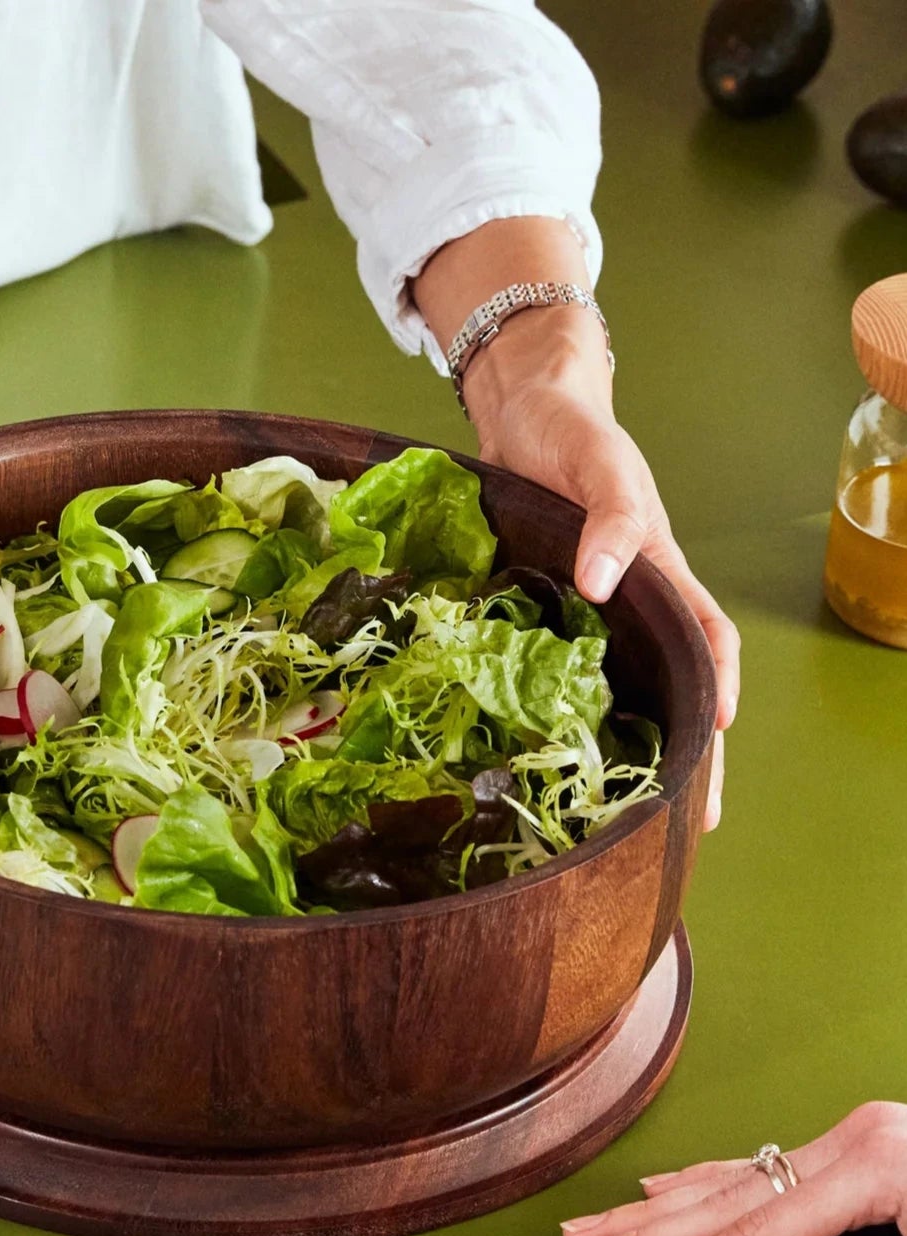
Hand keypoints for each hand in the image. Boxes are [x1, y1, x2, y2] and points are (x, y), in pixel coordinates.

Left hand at [466, 308, 737, 829]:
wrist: (524, 412)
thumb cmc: (569, 434)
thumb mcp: (598, 466)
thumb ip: (609, 517)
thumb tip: (604, 581)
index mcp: (656, 567)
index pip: (704, 637)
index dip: (715, 688)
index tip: (713, 742)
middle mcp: (630, 596)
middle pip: (673, 679)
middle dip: (689, 749)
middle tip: (687, 820)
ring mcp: (589, 605)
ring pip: (622, 683)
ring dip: (632, 740)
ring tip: (625, 809)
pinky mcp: (546, 603)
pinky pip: (565, 666)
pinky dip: (568, 709)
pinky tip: (551, 751)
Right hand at [556, 1102, 906, 1235]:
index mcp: (874, 1171)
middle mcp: (852, 1143)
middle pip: (723, 1201)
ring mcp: (854, 1137)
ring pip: (731, 1177)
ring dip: (659, 1207)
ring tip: (595, 1226)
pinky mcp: (862, 1144)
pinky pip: (763, 1164)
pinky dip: (707, 1180)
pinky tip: (662, 1188)